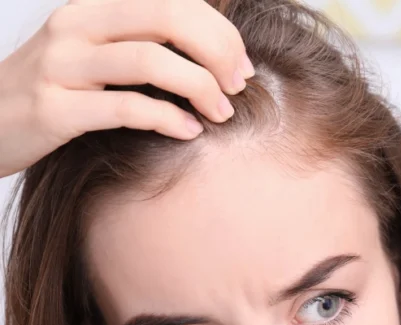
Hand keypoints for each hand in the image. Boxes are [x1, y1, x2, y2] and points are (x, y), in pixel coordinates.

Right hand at [0, 0, 255, 177]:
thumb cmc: (56, 92)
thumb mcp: (94, 53)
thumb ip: (142, 44)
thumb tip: (215, 56)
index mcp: (93, 8)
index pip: (172, 0)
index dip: (219, 31)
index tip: (241, 66)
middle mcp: (76, 27)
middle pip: (168, 18)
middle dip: (217, 52)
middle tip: (237, 86)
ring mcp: (62, 66)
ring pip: (150, 61)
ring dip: (200, 88)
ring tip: (221, 113)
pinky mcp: (55, 109)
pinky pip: (126, 108)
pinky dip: (168, 119)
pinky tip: (189, 131)